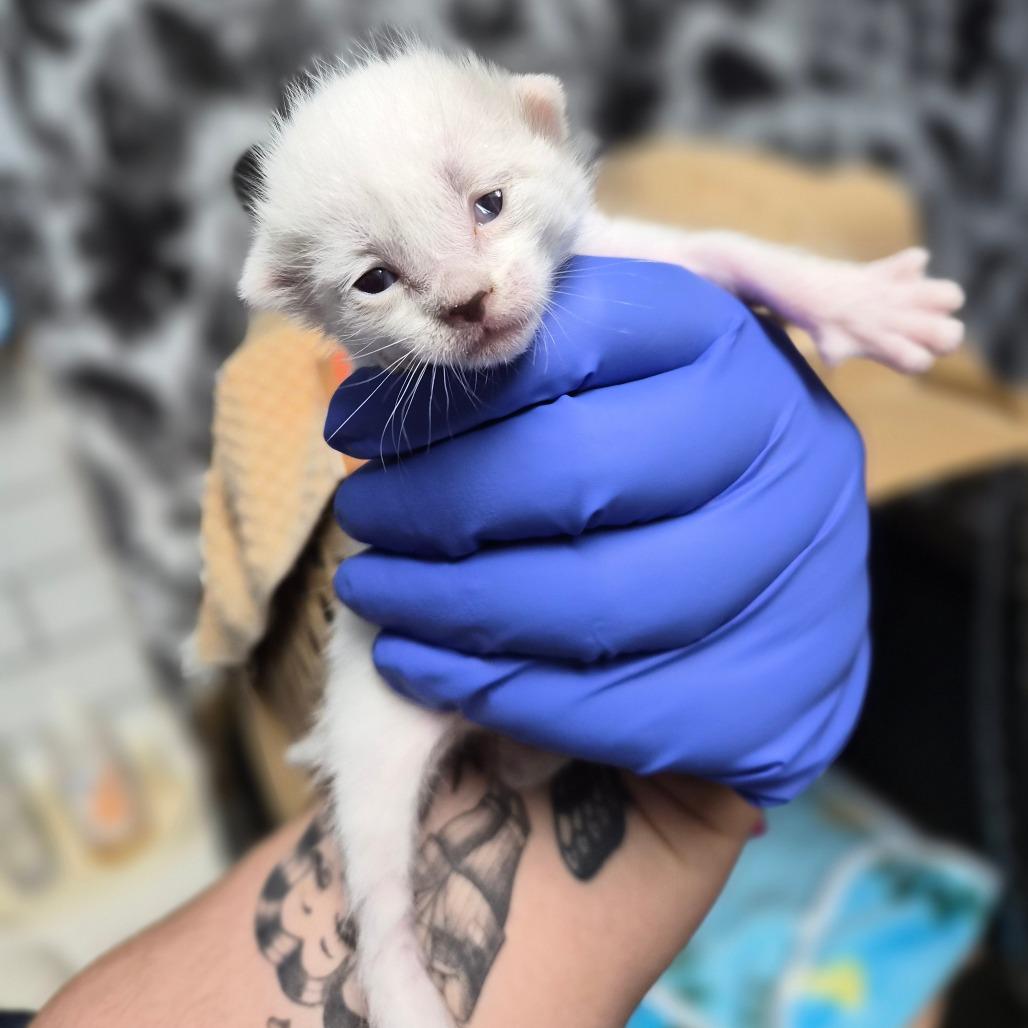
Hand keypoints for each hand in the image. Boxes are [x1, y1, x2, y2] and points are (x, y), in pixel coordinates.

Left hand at [326, 256, 869, 805]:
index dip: (446, 392)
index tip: (352, 428)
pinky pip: (610, 706)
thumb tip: (372, 390)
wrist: (760, 598)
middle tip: (362, 514)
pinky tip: (423, 666)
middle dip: (438, 502)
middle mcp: (784, 447)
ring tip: (374, 589)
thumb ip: (520, 368)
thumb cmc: (652, 472)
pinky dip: (493, 689)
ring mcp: (794, 577)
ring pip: (590, 601)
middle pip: (578, 473)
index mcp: (730, 345)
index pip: (571, 343)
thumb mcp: (608, 382)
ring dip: (449, 604)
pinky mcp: (772, 693)